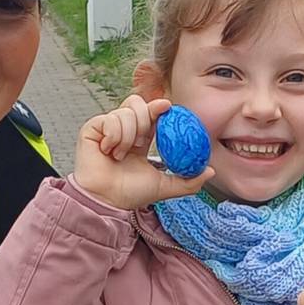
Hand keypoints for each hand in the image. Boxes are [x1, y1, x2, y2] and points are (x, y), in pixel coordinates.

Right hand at [71, 94, 213, 210]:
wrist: (106, 201)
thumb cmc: (129, 194)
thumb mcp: (164, 186)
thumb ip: (188, 180)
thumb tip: (210, 171)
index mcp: (139, 138)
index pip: (151, 113)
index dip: (158, 107)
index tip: (167, 106)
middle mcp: (123, 130)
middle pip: (137, 103)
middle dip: (145, 120)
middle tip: (141, 143)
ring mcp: (107, 127)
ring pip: (126, 112)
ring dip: (129, 135)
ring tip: (122, 155)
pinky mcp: (93, 127)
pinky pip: (110, 119)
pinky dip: (114, 136)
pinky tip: (109, 151)